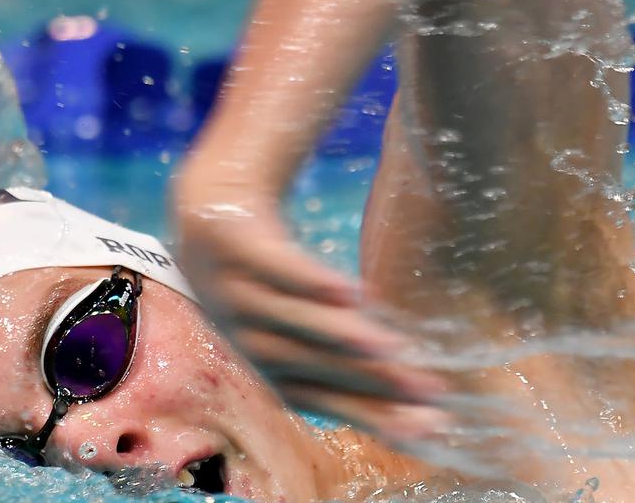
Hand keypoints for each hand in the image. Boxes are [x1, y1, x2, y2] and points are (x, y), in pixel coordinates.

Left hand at [171, 164, 449, 442]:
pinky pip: (271, 265)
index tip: (425, 427)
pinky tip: (351, 291)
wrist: (208, 207)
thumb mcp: (304, 314)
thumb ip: (349, 345)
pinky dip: (308, 280)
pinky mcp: (232, 242)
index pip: (316, 397)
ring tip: (390, 349)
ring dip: (337, 335)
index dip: (367, 413)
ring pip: (286, 319)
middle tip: (425, 390)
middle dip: (366, 380)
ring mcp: (232, 289)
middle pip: (306, 363)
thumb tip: (418, 383)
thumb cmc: (268, 277)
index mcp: (262, 361)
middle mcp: (243, 334)